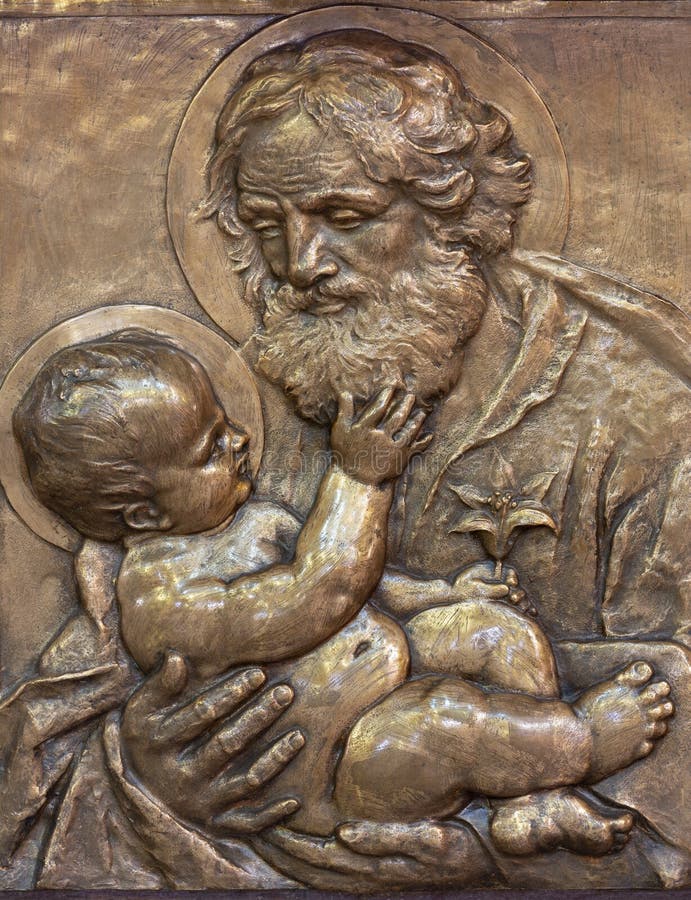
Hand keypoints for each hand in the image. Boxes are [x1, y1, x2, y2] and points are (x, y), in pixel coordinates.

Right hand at [120, 651, 303, 834]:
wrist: (137, 795)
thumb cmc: (147, 739)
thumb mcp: (140, 710)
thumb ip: (160, 685)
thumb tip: (177, 657)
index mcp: (160, 746)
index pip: (202, 715)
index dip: (231, 693)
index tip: (258, 673)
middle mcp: (181, 780)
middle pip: (227, 744)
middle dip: (259, 716)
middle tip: (286, 693)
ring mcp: (200, 805)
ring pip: (245, 781)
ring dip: (275, 759)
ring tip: (299, 735)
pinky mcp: (215, 825)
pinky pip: (247, 823)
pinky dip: (271, 815)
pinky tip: (295, 801)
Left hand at [260, 818, 492, 889]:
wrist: (488, 864)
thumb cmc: (459, 848)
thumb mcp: (430, 841)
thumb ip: (386, 839)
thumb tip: (344, 834)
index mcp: (372, 867)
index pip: (317, 856)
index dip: (287, 842)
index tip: (261, 821)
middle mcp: (366, 877)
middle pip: (310, 866)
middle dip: (278, 849)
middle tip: (246, 825)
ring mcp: (372, 878)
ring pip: (318, 872)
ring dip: (288, 856)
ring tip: (262, 834)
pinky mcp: (380, 873)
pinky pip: (335, 872)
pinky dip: (311, 860)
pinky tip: (300, 847)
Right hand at [330, 386, 430, 484]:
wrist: (354, 481)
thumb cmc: (345, 454)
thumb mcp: (339, 431)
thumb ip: (344, 411)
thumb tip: (345, 392)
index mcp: (365, 429)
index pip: (378, 408)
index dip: (386, 396)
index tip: (392, 387)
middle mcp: (380, 437)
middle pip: (396, 418)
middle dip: (405, 405)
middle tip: (412, 396)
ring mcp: (391, 448)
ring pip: (408, 431)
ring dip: (416, 421)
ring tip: (422, 412)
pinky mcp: (399, 459)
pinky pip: (414, 448)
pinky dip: (423, 442)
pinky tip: (430, 436)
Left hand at [452, 561, 535, 615]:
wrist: (455, 598)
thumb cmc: (462, 589)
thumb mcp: (473, 586)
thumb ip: (489, 588)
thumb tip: (506, 589)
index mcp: (496, 573)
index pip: (509, 572)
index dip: (512, 577)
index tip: (511, 583)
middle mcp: (503, 582)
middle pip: (517, 586)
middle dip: (519, 592)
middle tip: (513, 599)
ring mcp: (505, 594)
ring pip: (521, 596)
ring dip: (524, 602)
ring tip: (525, 609)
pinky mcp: (506, 604)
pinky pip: (520, 606)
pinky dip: (527, 609)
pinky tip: (532, 613)